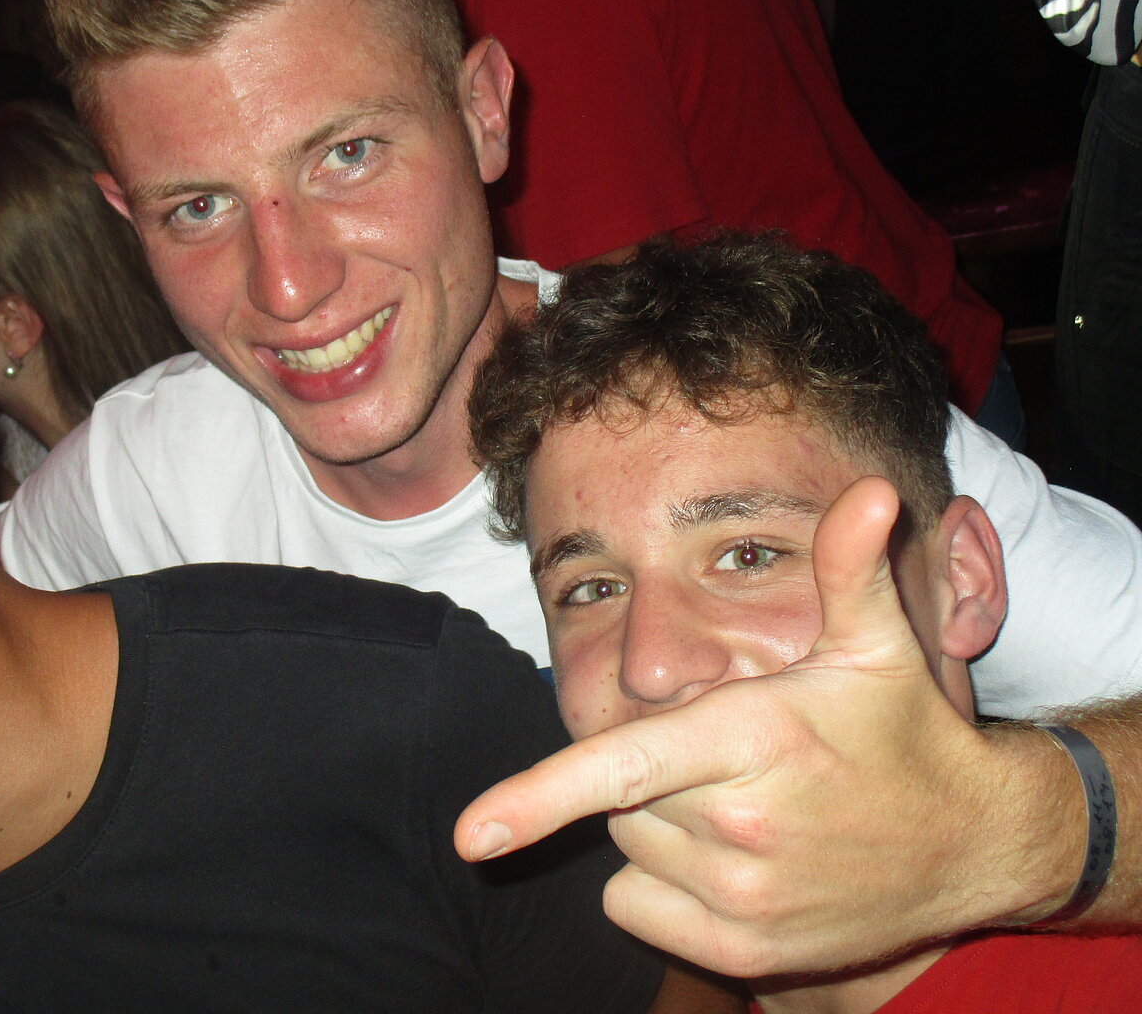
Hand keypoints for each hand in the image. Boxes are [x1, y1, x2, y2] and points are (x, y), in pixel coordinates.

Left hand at [456, 477, 1045, 975]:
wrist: (973, 844)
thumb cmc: (906, 731)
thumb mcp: (876, 644)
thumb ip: (847, 567)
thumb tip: (866, 490)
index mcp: (756, 739)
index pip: (625, 767)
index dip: (538, 798)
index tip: (469, 832)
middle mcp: (741, 827)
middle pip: (619, 796)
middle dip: (652, 771)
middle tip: (728, 755)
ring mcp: (746, 899)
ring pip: (627, 849)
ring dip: (657, 825)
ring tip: (743, 802)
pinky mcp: (748, 952)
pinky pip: (637, 907)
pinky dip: (659, 885)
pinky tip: (730, 858)